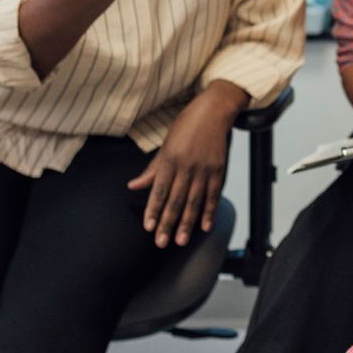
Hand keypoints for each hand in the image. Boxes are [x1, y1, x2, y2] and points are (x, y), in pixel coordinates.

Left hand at [128, 83, 242, 246]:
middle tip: (162, 242)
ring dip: (187, 223)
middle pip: (175, 200)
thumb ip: (152, 169)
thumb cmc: (188, 124)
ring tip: (181, 240)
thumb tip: (134, 185)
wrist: (214, 110)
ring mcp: (204, 169)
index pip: (158, 190)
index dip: (153, 210)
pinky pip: (213, 195)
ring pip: (194, 201)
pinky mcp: (219, 169)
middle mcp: (186, 166)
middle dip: (168, 223)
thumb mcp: (165, 144)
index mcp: (169, 159)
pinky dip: (209, 211)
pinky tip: (205, 225)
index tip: (149, 227)